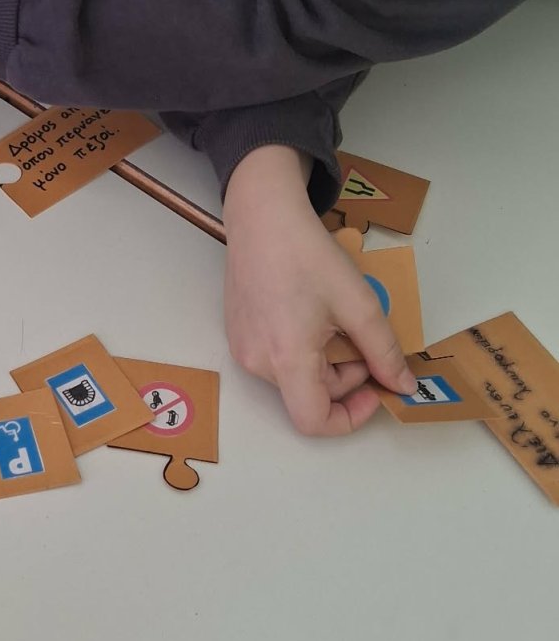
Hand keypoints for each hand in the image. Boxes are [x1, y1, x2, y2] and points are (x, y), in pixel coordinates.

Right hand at [222, 145, 416, 435]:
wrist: (262, 218)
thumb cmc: (308, 255)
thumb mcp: (358, 303)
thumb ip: (384, 352)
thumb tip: (402, 385)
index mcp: (287, 358)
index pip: (315, 422)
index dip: (350, 417)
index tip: (373, 388)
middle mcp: (257, 363)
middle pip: (310, 395)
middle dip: (345, 375)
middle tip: (359, 335)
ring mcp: (243, 350)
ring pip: (294, 378)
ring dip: (324, 361)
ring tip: (332, 318)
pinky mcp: (237, 336)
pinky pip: (276, 359)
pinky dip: (301, 349)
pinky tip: (308, 312)